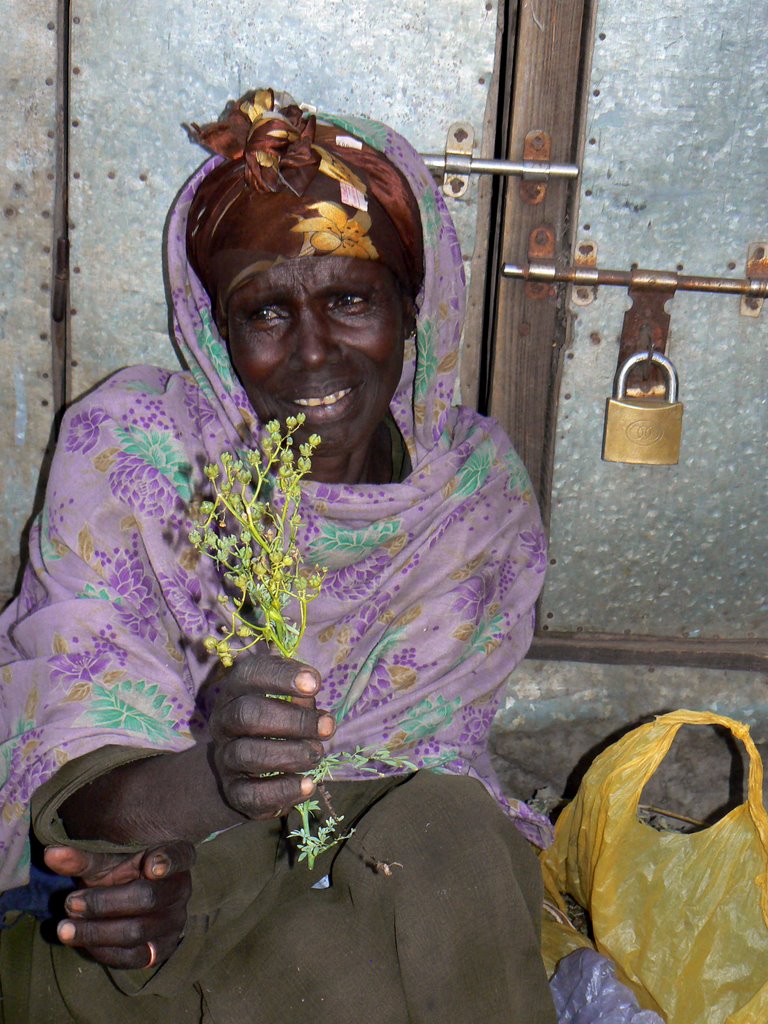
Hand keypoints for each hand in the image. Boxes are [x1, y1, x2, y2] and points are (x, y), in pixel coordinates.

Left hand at [44, 840, 194, 969]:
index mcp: (175, 856)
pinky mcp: (162, 949)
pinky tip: (81, 942)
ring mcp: (175, 921)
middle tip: (69, 903)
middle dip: (103, 903)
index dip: (168, 861)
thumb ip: (81, 859)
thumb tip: (51, 854)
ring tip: (65, 927)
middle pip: (147, 898)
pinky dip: (103, 951)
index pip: (180, 856)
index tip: (150, 865)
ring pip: (137, 932)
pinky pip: (133, 957)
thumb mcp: (104, 862)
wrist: (131, 898)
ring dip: (96, 931)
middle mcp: (181, 888)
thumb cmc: (120, 872)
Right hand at [208, 649, 334, 819]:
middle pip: (247, 714)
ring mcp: (226, 759)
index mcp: (235, 692)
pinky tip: (308, 785)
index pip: (249, 675)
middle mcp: (224, 723)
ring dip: (290, 753)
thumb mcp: (287, 704)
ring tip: (317, 754)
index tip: (316, 684)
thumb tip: (310, 693)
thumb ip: (300, 696)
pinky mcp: (234, 792)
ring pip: (248, 754)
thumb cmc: (275, 726)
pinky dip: (284, 790)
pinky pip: (253, 794)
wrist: (245, 773)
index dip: (281, 676)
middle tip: (327, 728)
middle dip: (293, 720)